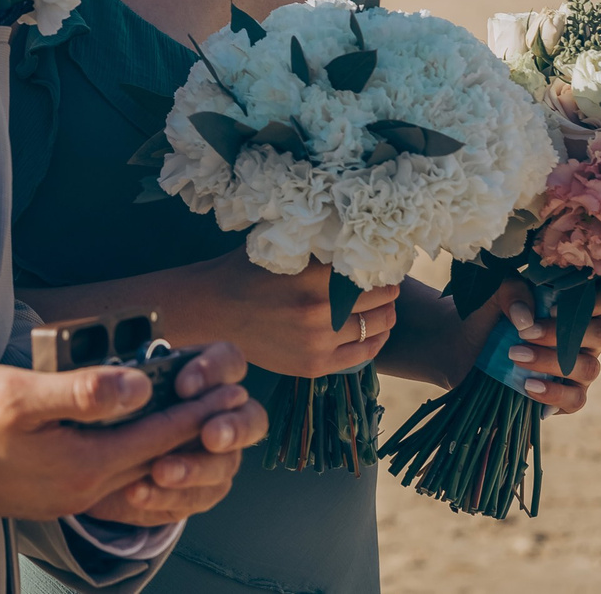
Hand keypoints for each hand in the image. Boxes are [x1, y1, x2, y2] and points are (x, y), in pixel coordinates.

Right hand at [0, 342, 266, 520]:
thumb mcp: (20, 393)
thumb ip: (84, 392)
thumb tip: (140, 386)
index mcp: (82, 464)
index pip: (156, 435)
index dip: (195, 412)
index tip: (229, 393)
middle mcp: (81, 488)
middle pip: (154, 458)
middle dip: (193, 432)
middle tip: (229, 407)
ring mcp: (65, 495)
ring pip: (134, 471)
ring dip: (167, 446)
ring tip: (195, 424)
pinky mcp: (49, 493)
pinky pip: (110, 480)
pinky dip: (135, 459)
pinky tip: (138, 449)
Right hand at [184, 254, 398, 377]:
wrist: (212, 312)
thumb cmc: (244, 273)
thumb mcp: (279, 250)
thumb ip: (315, 248)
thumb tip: (354, 237)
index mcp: (311, 278)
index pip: (367, 269)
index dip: (380, 262)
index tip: (383, 259)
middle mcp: (319, 312)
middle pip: (379, 298)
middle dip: (387, 287)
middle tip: (387, 280)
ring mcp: (318, 342)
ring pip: (376, 326)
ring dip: (386, 313)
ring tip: (385, 304)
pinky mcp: (315, 365)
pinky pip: (364, 354)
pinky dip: (375, 340)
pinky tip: (375, 330)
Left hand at [472, 280, 600, 413]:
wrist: (463, 351)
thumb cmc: (486, 316)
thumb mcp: (492, 294)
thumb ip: (512, 292)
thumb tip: (527, 318)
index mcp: (576, 307)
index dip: (593, 303)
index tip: (551, 308)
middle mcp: (585, 338)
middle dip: (561, 334)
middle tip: (524, 333)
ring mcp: (579, 368)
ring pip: (589, 368)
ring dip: (551, 362)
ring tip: (515, 356)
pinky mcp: (567, 396)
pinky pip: (576, 399)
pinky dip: (554, 393)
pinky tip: (528, 385)